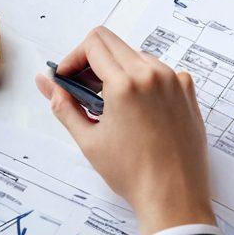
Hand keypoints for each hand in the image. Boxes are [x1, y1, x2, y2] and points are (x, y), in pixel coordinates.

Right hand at [35, 27, 215, 234]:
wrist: (173, 191)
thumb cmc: (131, 171)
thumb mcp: (88, 139)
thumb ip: (63, 105)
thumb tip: (46, 81)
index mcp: (126, 82)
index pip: (94, 43)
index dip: (73, 58)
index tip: (67, 78)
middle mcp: (153, 73)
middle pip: (115, 44)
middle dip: (92, 62)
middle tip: (83, 91)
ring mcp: (174, 78)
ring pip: (138, 56)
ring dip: (119, 71)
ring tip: (110, 105)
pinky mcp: (187, 88)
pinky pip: (161, 71)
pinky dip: (144, 81)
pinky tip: (139, 109)